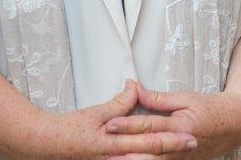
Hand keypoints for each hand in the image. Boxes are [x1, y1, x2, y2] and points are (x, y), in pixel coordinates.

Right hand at [19, 80, 198, 159]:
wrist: (46, 146)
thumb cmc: (69, 129)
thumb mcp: (96, 112)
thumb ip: (119, 103)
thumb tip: (134, 88)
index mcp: (115, 141)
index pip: (149, 139)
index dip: (171, 138)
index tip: (190, 135)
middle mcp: (115, 157)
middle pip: (150, 155)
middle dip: (173, 151)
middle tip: (193, 145)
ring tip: (180, 156)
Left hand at [102, 84, 240, 159]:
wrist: (236, 125)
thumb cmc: (211, 109)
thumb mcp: (185, 97)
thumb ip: (158, 98)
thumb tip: (134, 89)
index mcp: (180, 125)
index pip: (149, 125)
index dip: (128, 124)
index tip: (110, 124)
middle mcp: (180, 145)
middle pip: (148, 149)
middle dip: (126, 150)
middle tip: (106, 150)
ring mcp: (181, 158)